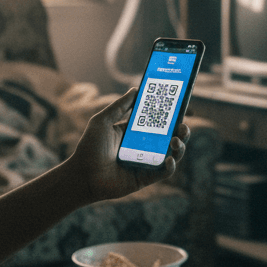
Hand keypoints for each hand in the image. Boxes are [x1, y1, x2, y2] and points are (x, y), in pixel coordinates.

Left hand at [69, 87, 188, 203]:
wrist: (82, 175)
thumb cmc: (89, 147)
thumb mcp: (102, 120)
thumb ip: (120, 106)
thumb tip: (136, 89)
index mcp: (136, 131)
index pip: (160, 121)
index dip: (173, 114)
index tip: (184, 106)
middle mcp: (144, 146)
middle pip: (171, 136)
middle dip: (182, 130)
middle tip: (183, 125)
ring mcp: (147, 162)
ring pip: (172, 154)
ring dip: (180, 146)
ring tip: (175, 140)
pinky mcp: (146, 178)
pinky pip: (164, 172)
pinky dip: (170, 166)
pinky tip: (168, 159)